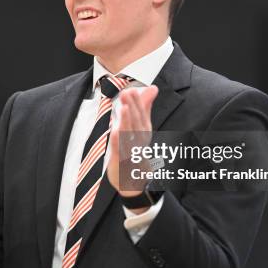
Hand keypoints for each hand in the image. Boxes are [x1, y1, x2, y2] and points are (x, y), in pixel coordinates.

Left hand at [107, 86, 158, 203]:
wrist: (134, 180)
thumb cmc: (136, 149)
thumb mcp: (141, 127)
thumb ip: (145, 107)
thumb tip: (153, 88)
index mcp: (144, 130)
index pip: (141, 114)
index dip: (136, 101)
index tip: (131, 89)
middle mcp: (140, 139)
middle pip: (136, 122)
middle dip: (132, 107)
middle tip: (127, 92)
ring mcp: (132, 151)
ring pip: (129, 135)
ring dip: (127, 121)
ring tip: (124, 108)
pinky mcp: (121, 161)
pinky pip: (120, 151)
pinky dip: (118, 141)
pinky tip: (114, 131)